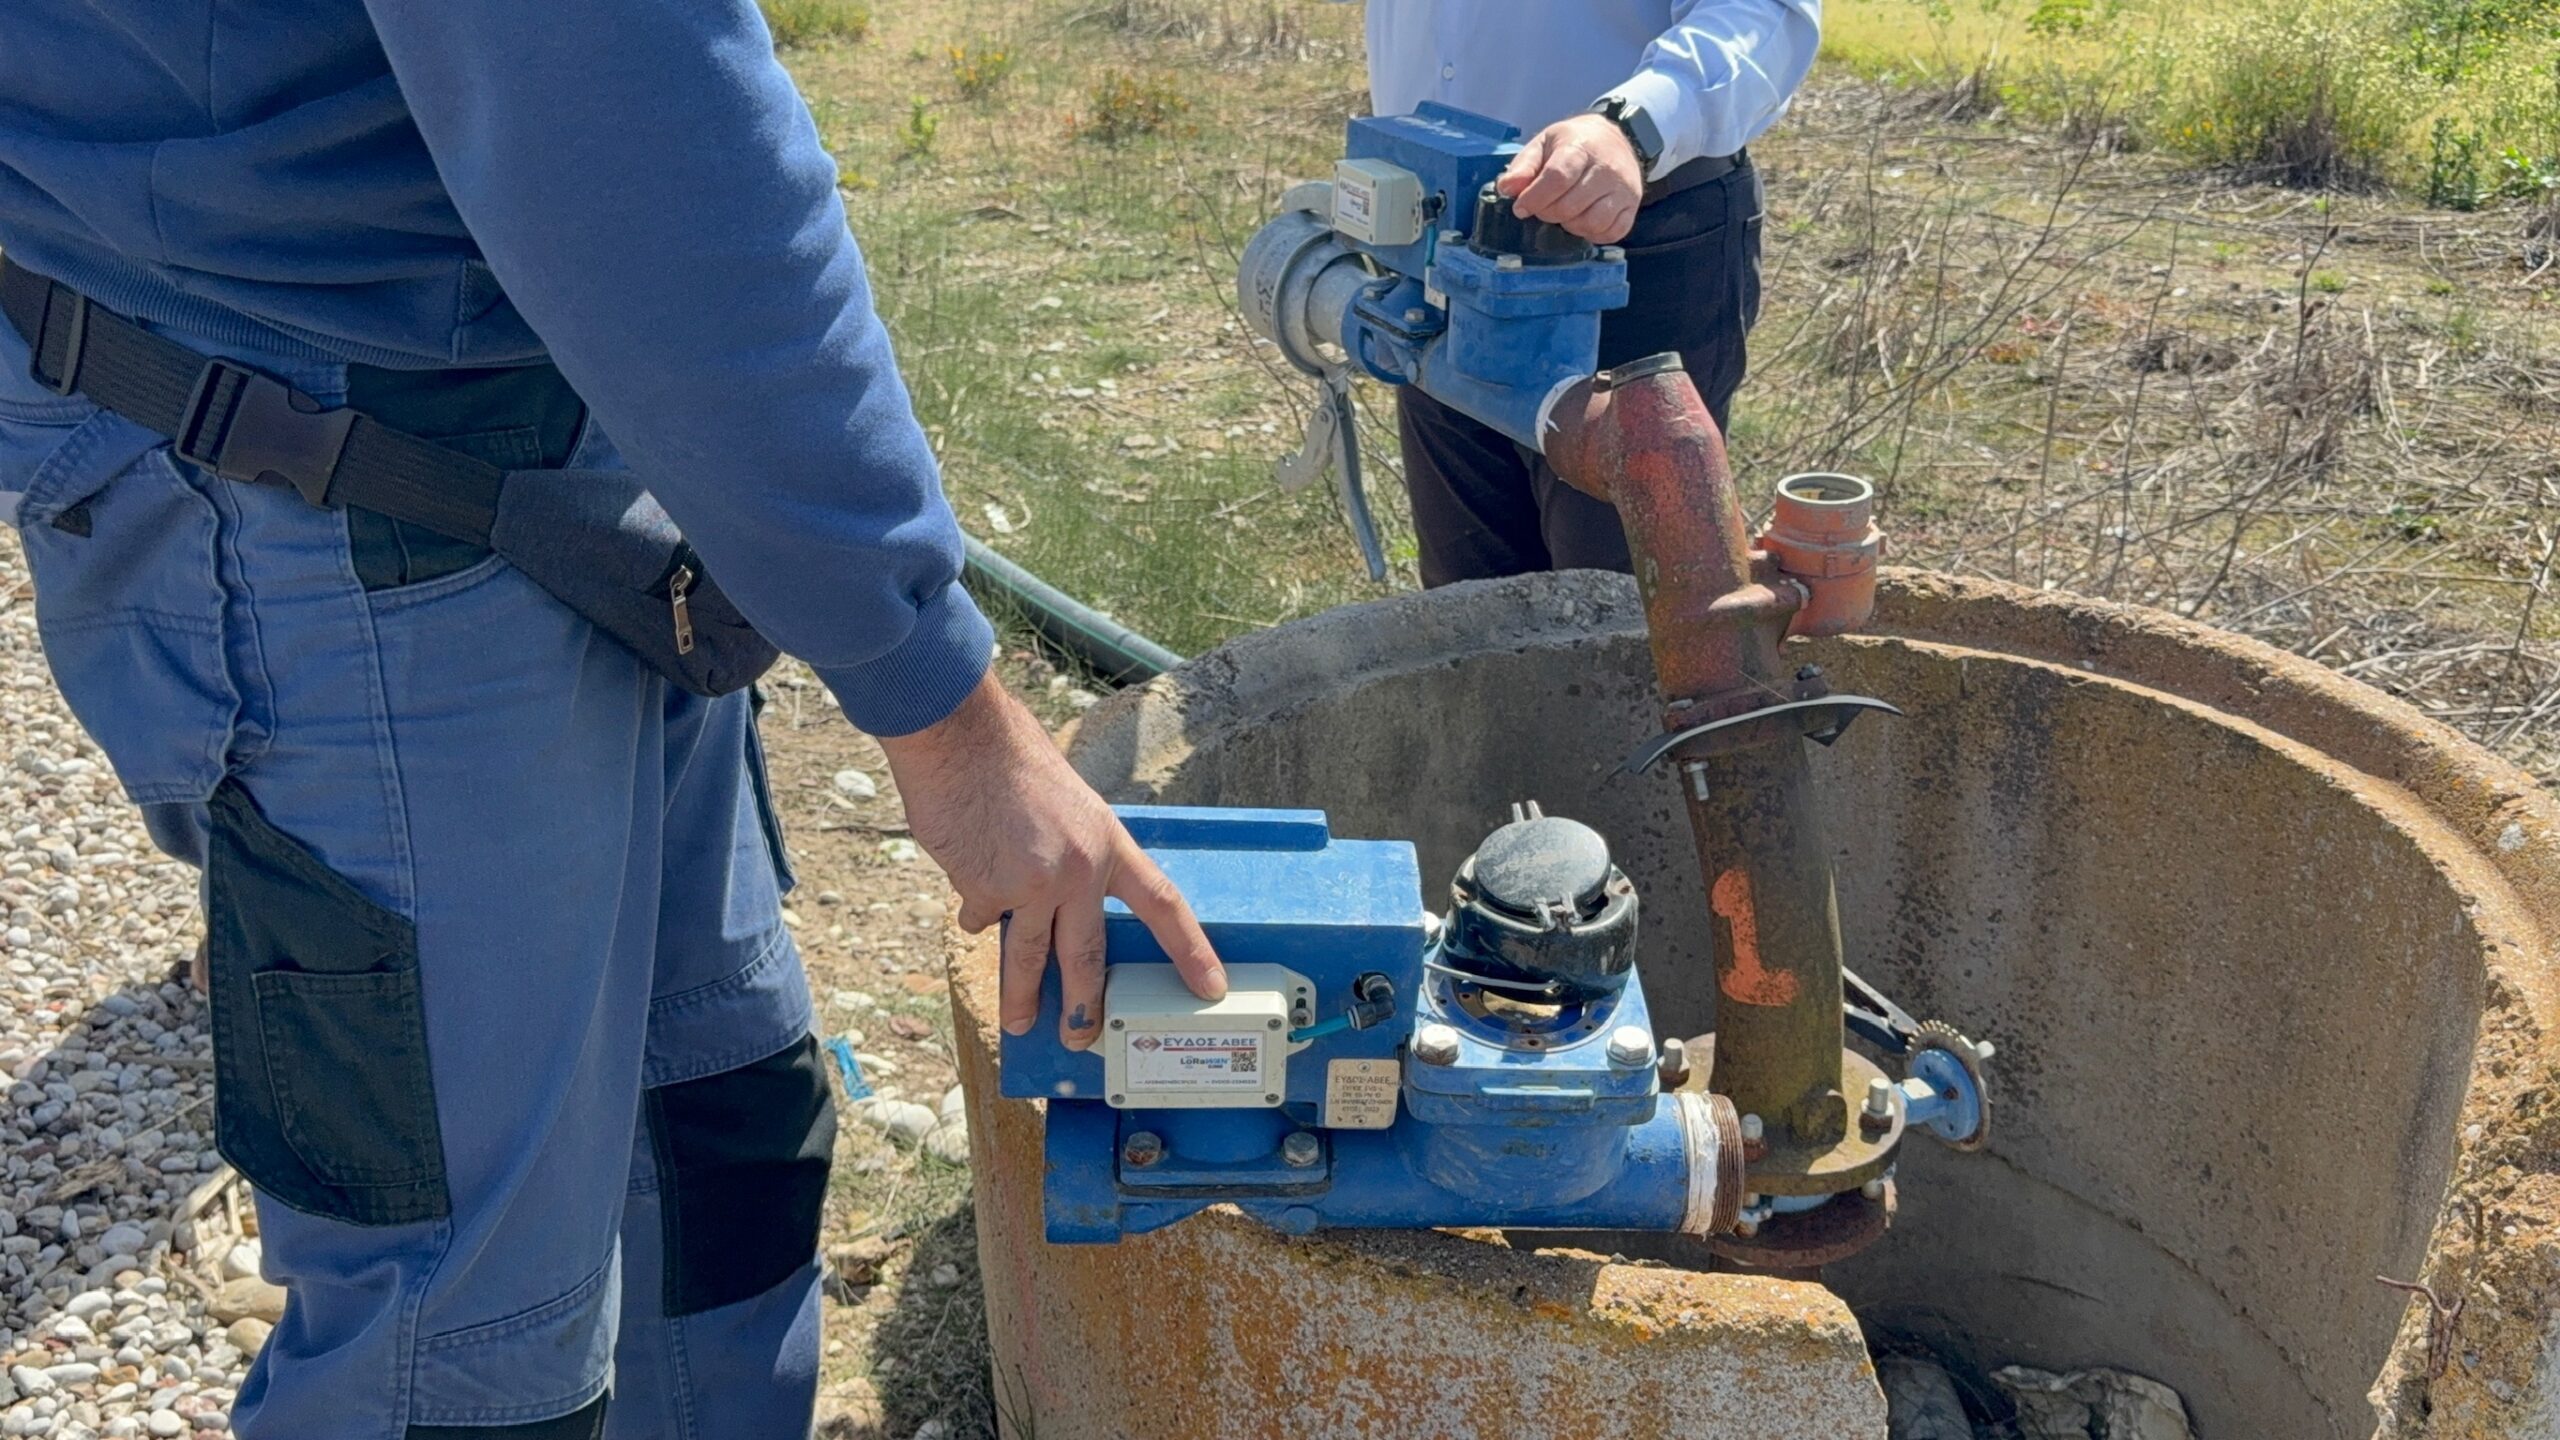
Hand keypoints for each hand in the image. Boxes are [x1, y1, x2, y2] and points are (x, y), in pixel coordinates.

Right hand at [877, 670, 1224, 1049]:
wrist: (961, 738)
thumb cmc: (1011, 758)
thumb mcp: (1067, 804)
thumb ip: (1073, 853)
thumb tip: (1056, 900)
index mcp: (1108, 844)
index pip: (1162, 905)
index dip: (1189, 949)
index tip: (1209, 986)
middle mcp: (1076, 871)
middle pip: (1086, 955)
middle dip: (1083, 1005)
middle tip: (1082, 1037)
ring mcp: (1030, 886)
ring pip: (1029, 957)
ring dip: (1020, 996)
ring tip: (1018, 1023)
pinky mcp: (985, 893)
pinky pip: (982, 918)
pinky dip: (977, 913)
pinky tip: (970, 887)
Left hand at [1498, 114, 1645, 244]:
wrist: (1616, 139)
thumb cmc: (1574, 143)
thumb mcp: (1544, 143)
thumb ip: (1523, 166)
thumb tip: (1507, 188)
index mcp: (1581, 148)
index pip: (1557, 178)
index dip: (1534, 198)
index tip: (1521, 208)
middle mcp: (1606, 169)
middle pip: (1570, 206)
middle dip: (1548, 213)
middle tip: (1544, 206)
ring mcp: (1623, 189)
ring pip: (1592, 223)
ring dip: (1571, 226)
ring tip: (1565, 213)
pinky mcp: (1632, 206)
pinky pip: (1612, 232)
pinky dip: (1594, 234)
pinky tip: (1583, 221)